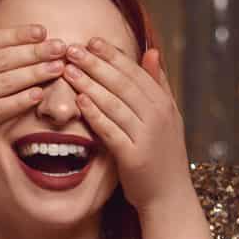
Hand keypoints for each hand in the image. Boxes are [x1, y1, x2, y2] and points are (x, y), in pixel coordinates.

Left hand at [61, 39, 194, 212]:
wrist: (170, 197)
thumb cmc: (163, 154)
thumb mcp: (168, 116)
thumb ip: (158, 83)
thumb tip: (152, 50)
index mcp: (164, 103)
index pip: (135, 71)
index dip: (112, 55)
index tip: (91, 40)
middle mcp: (158, 116)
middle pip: (123, 83)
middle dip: (96, 64)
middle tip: (71, 49)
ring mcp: (147, 136)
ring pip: (115, 103)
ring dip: (89, 84)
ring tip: (68, 70)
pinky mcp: (135, 157)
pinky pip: (110, 130)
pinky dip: (94, 114)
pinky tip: (78, 101)